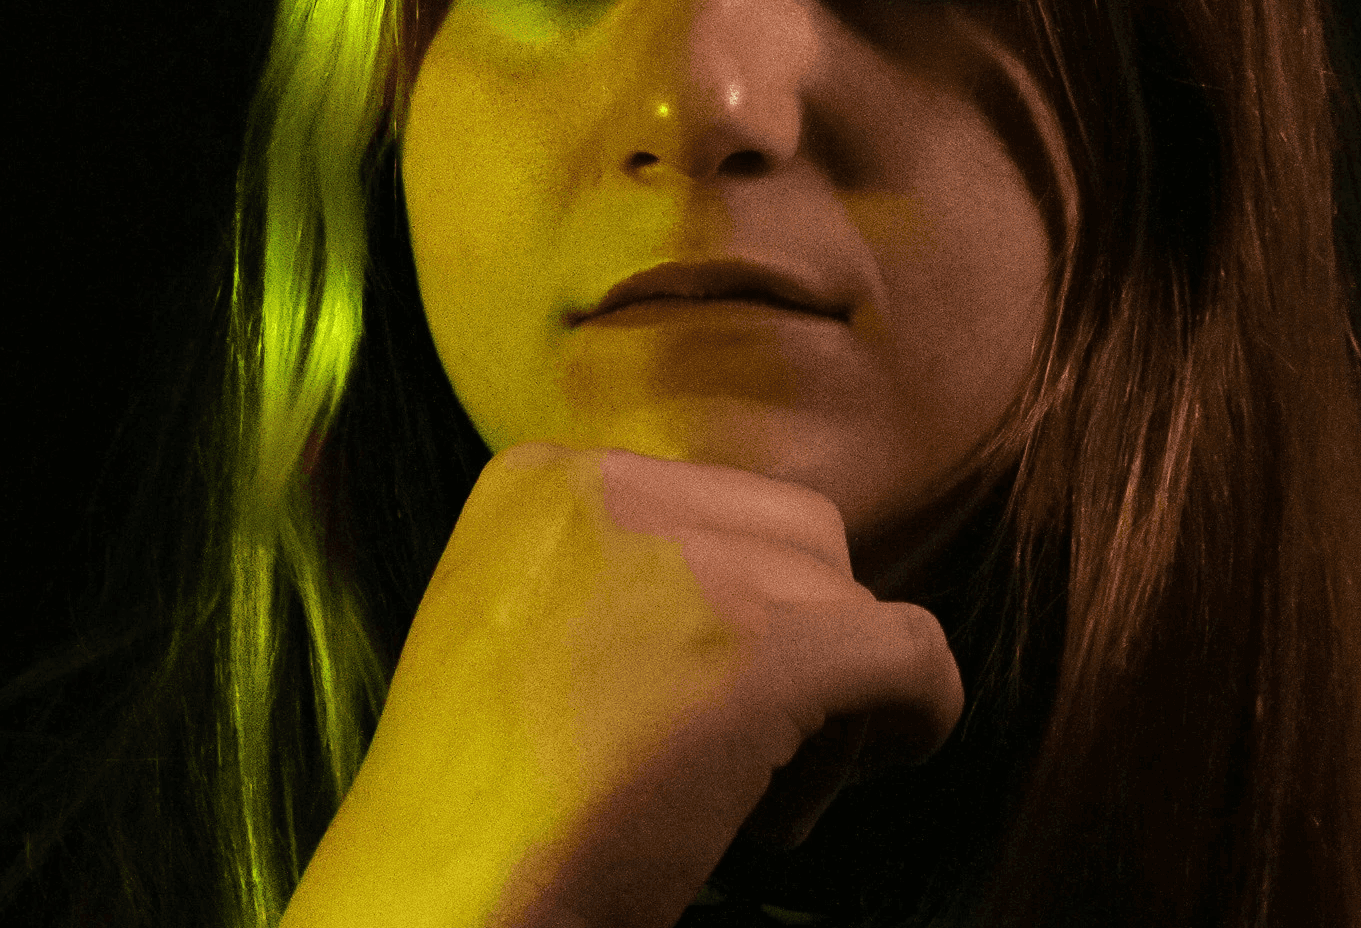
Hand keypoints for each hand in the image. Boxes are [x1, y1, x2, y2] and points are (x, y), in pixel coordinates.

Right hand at [281, 441, 964, 927]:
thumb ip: (616, 570)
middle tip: (749, 751)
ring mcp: (694, 563)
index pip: (712, 506)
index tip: (695, 701)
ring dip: (829, 699)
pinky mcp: (771, 650)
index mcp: (542, 477)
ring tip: (759, 799)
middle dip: (798, 637)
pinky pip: (910, 651)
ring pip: (847, 597)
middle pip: (792, 537)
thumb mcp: (515, 625)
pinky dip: (919, 710)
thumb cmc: (484, 801)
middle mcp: (612, 486)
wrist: (442, 907)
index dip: (734, 606)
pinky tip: (882, 761)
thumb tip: (758, 578)